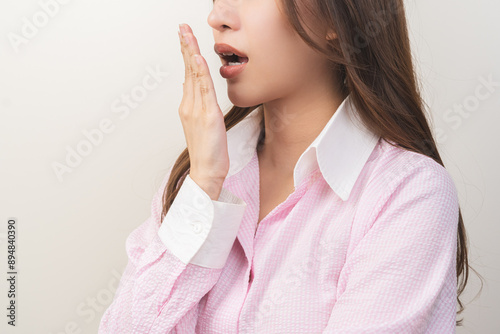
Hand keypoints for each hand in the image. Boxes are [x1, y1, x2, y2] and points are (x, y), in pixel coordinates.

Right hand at [177, 23, 228, 199]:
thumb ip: (198, 105)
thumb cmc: (208, 152)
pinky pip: (203, 90)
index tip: (185, 37)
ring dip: (190, 52)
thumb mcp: (203, 125)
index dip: (187, 54)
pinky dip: (200, 72)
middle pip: (188, 70)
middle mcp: (190, 105)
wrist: (206, 172)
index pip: (189, 74)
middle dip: (185, 46)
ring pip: (194, 76)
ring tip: (186, 33)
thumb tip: (194, 87)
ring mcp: (196, 110)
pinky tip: (198, 57)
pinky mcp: (207, 116)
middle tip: (181, 26)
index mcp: (189, 106)